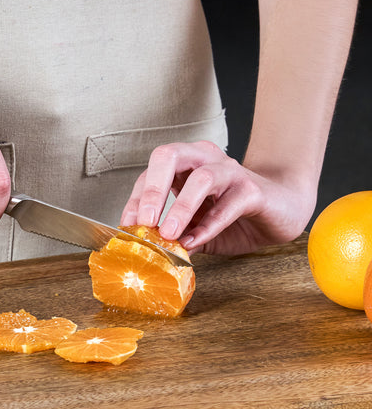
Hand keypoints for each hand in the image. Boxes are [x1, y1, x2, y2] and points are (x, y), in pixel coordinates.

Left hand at [120, 141, 315, 255]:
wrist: (280, 212)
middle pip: (169, 156)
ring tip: (168, 235)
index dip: (136, 199)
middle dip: (153, 189)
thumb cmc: (233, 216)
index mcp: (184, 166)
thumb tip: (149, 252)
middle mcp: (204, 160)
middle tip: (145, 221)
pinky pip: (229, 204)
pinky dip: (209, 225)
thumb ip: (175, 236)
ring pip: (202, 178)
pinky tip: (196, 242)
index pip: (150, 174)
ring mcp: (230, 172)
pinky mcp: (253, 190)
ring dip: (181, 208)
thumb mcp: (196, 228)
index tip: (128, 227)